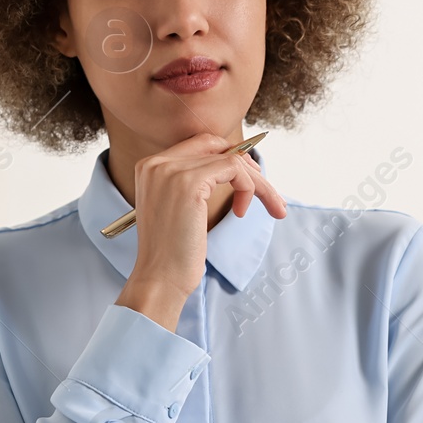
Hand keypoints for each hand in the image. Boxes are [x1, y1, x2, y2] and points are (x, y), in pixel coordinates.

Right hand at [117, 133, 286, 323]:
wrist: (160, 278)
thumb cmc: (173, 251)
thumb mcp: (179, 207)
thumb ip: (193, 182)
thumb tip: (232, 165)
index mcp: (150, 166)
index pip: (200, 144)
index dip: (229, 157)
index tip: (249, 178)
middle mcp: (157, 163)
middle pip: (216, 147)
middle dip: (248, 165)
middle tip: (267, 191)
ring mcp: (171, 170)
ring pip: (232, 159)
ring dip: (258, 183)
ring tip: (272, 206)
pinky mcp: (189, 183)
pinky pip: (234, 169)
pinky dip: (249, 188)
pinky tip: (241, 213)